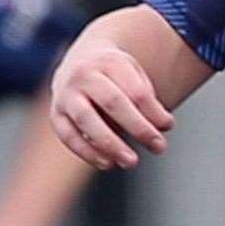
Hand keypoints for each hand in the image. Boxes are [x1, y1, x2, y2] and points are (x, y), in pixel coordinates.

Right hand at [50, 40, 174, 169]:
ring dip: (110, 144)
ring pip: (86, 119)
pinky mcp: (56, 114)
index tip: (168, 126)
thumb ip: (148, 99)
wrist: (78, 62)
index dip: (153, 111)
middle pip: (112, 102)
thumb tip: (163, 126)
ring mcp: (66, 94)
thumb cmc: (116, 76)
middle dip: (137, 127)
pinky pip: (68, 135)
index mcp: (110, 62)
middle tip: (159, 147)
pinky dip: (87, 152)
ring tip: (131, 162)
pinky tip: (108, 163)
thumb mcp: (134, 76)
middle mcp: (84, 75)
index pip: (135, 89)